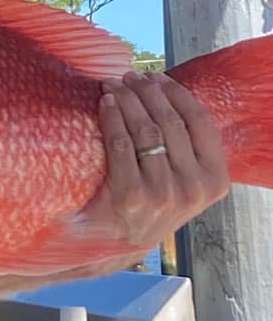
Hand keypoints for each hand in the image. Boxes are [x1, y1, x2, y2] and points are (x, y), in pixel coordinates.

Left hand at [86, 70, 229, 255]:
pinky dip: (112, 117)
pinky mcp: (131, 195)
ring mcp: (162, 192)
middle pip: (170, 121)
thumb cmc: (150, 204)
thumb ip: (189, 151)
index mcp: (214, 181)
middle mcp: (192, 187)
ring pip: (145, 129)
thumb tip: (172, 95)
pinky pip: (121, 144)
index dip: (177, 94)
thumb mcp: (185, 183)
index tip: (158, 77)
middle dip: (148, 91)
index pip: (201, 122)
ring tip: (114, 84)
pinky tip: (106, 103)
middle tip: (130, 76)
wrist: (117, 244)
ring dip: (128, 99)